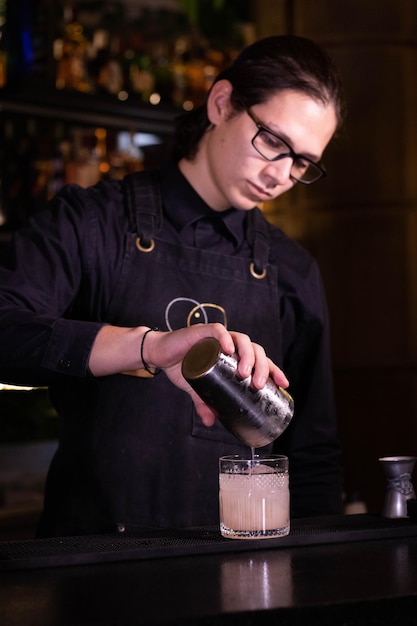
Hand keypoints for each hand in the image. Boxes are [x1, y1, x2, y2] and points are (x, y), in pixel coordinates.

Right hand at [143, 323, 288, 426]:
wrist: (159, 353)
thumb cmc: (181, 366)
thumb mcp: (196, 389)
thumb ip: (204, 403)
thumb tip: (210, 422)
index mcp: (233, 355)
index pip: (260, 359)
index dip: (274, 369)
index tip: (284, 383)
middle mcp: (229, 343)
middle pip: (255, 350)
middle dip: (262, 366)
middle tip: (258, 385)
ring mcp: (217, 336)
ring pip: (241, 339)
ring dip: (247, 355)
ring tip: (245, 373)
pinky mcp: (201, 331)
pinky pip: (218, 330)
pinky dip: (225, 338)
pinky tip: (229, 349)